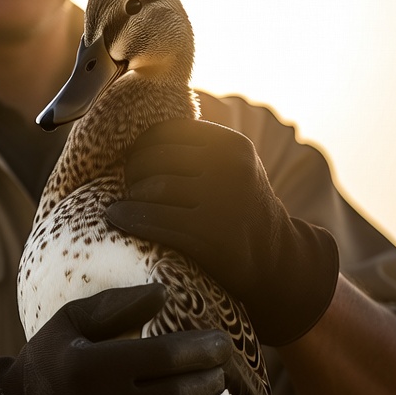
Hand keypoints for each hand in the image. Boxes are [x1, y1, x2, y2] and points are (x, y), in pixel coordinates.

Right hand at [0, 284, 230, 394]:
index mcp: (92, 366)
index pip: (164, 356)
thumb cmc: (49, 362)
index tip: (222, 342)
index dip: (201, 349)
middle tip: (222, 369)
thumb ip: (116, 304)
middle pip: (178, 394)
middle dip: (210, 380)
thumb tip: (165, 292)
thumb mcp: (70, 322)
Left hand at [106, 119, 338, 345]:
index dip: (142, 145)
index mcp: (231, 144)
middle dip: (133, 172)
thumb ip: (197, 148)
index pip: (168, 131)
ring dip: (130, 197)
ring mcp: (223, 202)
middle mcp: (231, 168)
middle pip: (156, 159)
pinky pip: (156, 220)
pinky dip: (130, 217)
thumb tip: (136, 134)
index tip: (135, 160)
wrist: (277, 262)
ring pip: (154, 188)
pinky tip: (118, 217)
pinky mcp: (211, 236)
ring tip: (123, 202)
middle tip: (127, 184)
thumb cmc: (239, 208)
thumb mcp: (232, 166)